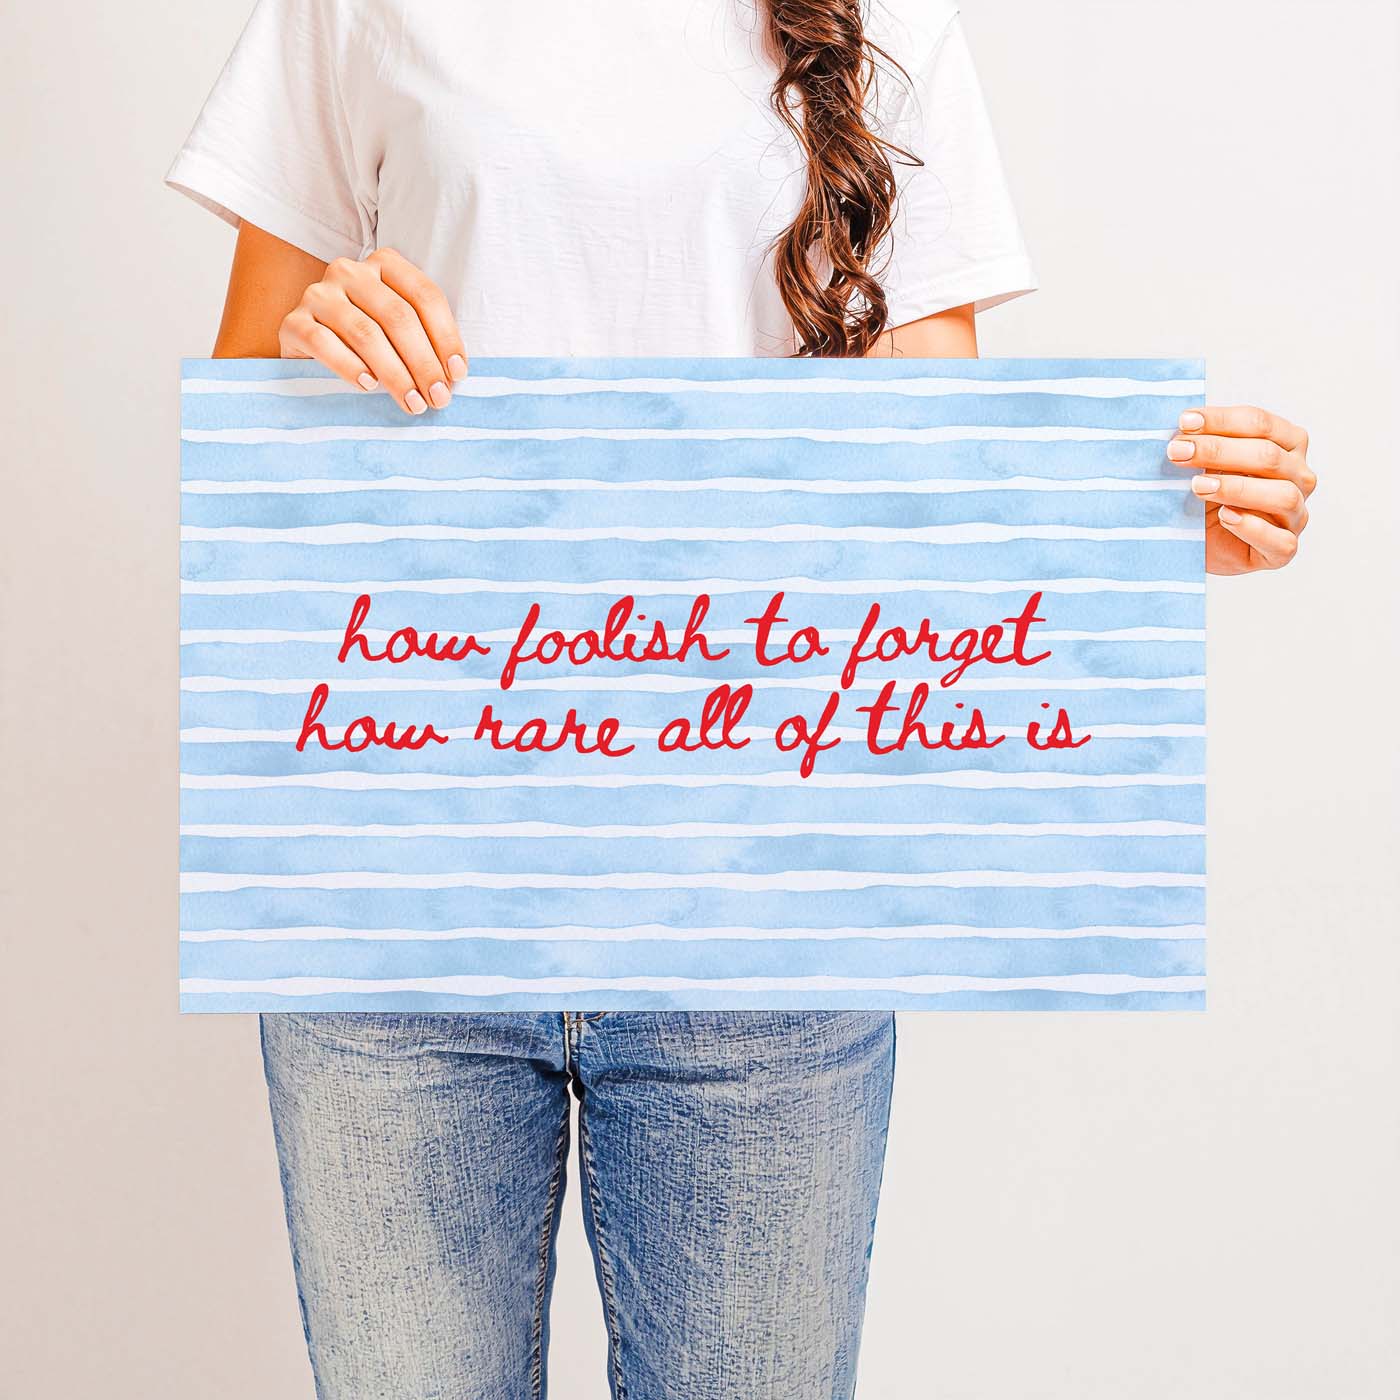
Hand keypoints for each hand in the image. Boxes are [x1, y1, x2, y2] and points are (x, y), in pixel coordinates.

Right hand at [277, 248, 467, 413]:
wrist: (309, 353)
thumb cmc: (368, 346)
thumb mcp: (398, 333)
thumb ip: (423, 339)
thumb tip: (452, 376)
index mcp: (384, 265)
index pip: (425, 297)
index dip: (446, 338)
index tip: (457, 375)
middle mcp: (350, 272)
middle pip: (398, 317)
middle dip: (424, 363)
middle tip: (438, 398)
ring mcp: (318, 294)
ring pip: (366, 333)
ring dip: (395, 374)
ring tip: (413, 403)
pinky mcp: (293, 322)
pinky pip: (324, 344)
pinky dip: (349, 367)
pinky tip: (369, 387)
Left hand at [1167, 406, 1314, 574]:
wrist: (1195, 543)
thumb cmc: (1203, 497)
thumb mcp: (1201, 464)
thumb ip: (1200, 443)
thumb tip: (1181, 426)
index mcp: (1287, 445)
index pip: (1260, 424)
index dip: (1221, 421)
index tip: (1183, 422)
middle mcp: (1299, 477)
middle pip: (1268, 456)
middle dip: (1218, 451)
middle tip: (1177, 452)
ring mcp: (1296, 514)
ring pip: (1281, 495)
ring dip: (1236, 488)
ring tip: (1197, 486)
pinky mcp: (1283, 549)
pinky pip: (1280, 540)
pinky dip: (1252, 527)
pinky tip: (1224, 517)